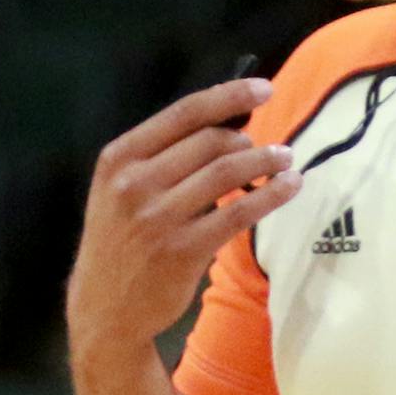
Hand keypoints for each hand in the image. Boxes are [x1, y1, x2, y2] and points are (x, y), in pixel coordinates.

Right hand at [66, 75, 297, 360]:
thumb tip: (229, 126)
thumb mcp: (121, 190)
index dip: (229, 96)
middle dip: (251, 141)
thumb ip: (163, 158)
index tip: (264, 88)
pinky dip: (272, 195)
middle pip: (211, 141)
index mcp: (118, 158)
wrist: (105, 306)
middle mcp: (134, 182)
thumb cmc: (122, 241)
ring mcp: (158, 216)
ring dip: (267, 162)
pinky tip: (290, 187)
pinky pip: (240, 212)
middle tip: (274, 150)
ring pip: (228, 172)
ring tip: (288, 161)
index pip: (183, 113)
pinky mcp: (184, 248)